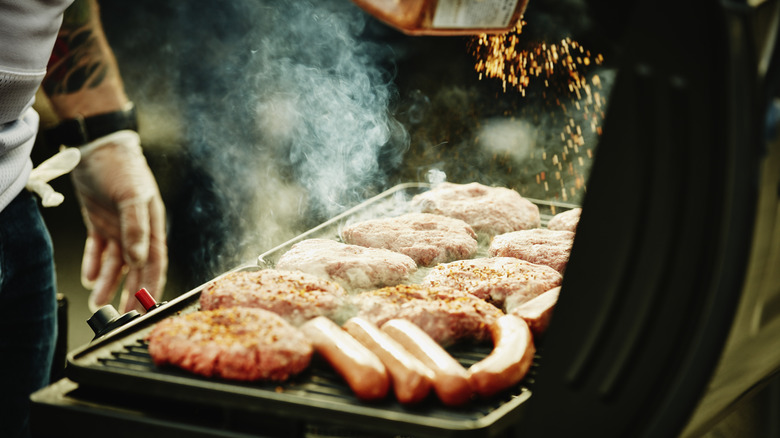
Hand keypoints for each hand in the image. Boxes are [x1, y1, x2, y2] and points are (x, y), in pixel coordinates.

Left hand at [71, 130, 166, 312]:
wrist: (97, 146)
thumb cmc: (123, 167)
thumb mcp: (132, 196)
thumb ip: (136, 228)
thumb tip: (138, 259)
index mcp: (152, 225)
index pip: (155, 262)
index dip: (152, 285)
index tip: (147, 306)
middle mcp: (137, 230)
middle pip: (136, 269)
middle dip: (130, 292)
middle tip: (122, 316)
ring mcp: (118, 227)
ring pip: (116, 263)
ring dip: (109, 283)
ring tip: (99, 302)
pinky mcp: (100, 222)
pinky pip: (98, 250)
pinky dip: (94, 264)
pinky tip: (90, 278)